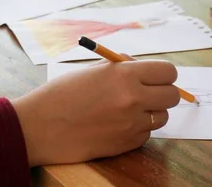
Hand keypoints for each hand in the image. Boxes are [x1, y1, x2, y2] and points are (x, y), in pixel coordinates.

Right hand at [12, 59, 178, 166]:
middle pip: (172, 95)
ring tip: (126, 109)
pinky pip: (146, 133)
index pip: (168, 72)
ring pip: (162, 117)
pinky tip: (115, 123)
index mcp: (124, 75)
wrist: (40, 126)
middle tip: (146, 92)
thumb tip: (140, 67)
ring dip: (150, 112)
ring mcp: (132, 124)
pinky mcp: (127, 144)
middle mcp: (133, 99)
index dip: (163, 74)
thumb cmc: (60, 94)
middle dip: (161, 92)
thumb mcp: (90, 71)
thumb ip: (119, 68)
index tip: (156, 76)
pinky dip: (136, 128)